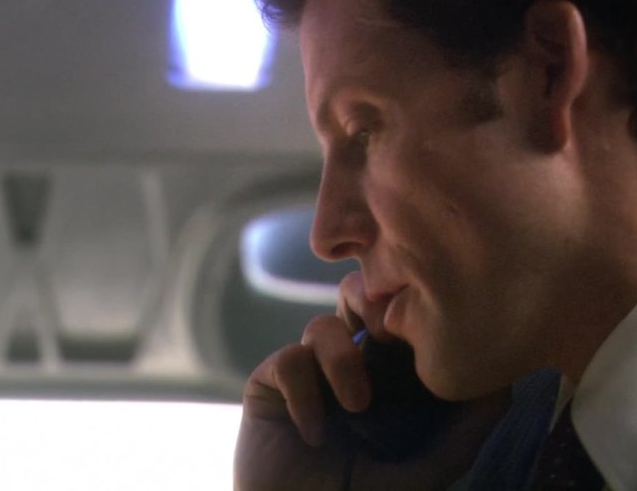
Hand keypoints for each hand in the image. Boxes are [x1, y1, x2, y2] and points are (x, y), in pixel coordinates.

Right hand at [233, 272, 509, 490]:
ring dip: (342, 360)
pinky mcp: (270, 384)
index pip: (398, 322)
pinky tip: (314, 434)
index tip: (426, 326)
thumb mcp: (425, 472)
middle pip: (355, 300)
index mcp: (385, 378)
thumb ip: (462, 433)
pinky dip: (304, 394)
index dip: (409, 312)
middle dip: (370, 304)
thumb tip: (502, 387)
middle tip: (386, 329)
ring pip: (323, 326)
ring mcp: (309, 374)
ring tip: (357, 407)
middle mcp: (347, 367)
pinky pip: (289, 360)